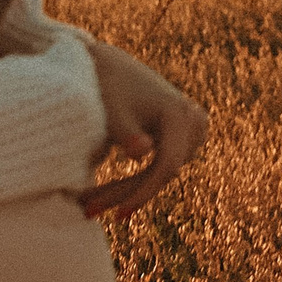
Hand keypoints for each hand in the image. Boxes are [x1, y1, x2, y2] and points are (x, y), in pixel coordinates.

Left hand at [79, 40, 207, 219]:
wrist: (111, 67)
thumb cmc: (107, 87)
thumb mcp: (112, 110)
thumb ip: (125, 132)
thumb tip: (142, 152)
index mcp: (180, 114)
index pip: (166, 165)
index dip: (143, 193)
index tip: (117, 214)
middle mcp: (194, 123)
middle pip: (162, 173)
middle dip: (125, 194)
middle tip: (87, 211)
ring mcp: (192, 132)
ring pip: (159, 174)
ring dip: (126, 192)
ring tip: (88, 206)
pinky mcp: (181, 139)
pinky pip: (158, 168)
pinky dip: (132, 182)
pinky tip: (105, 198)